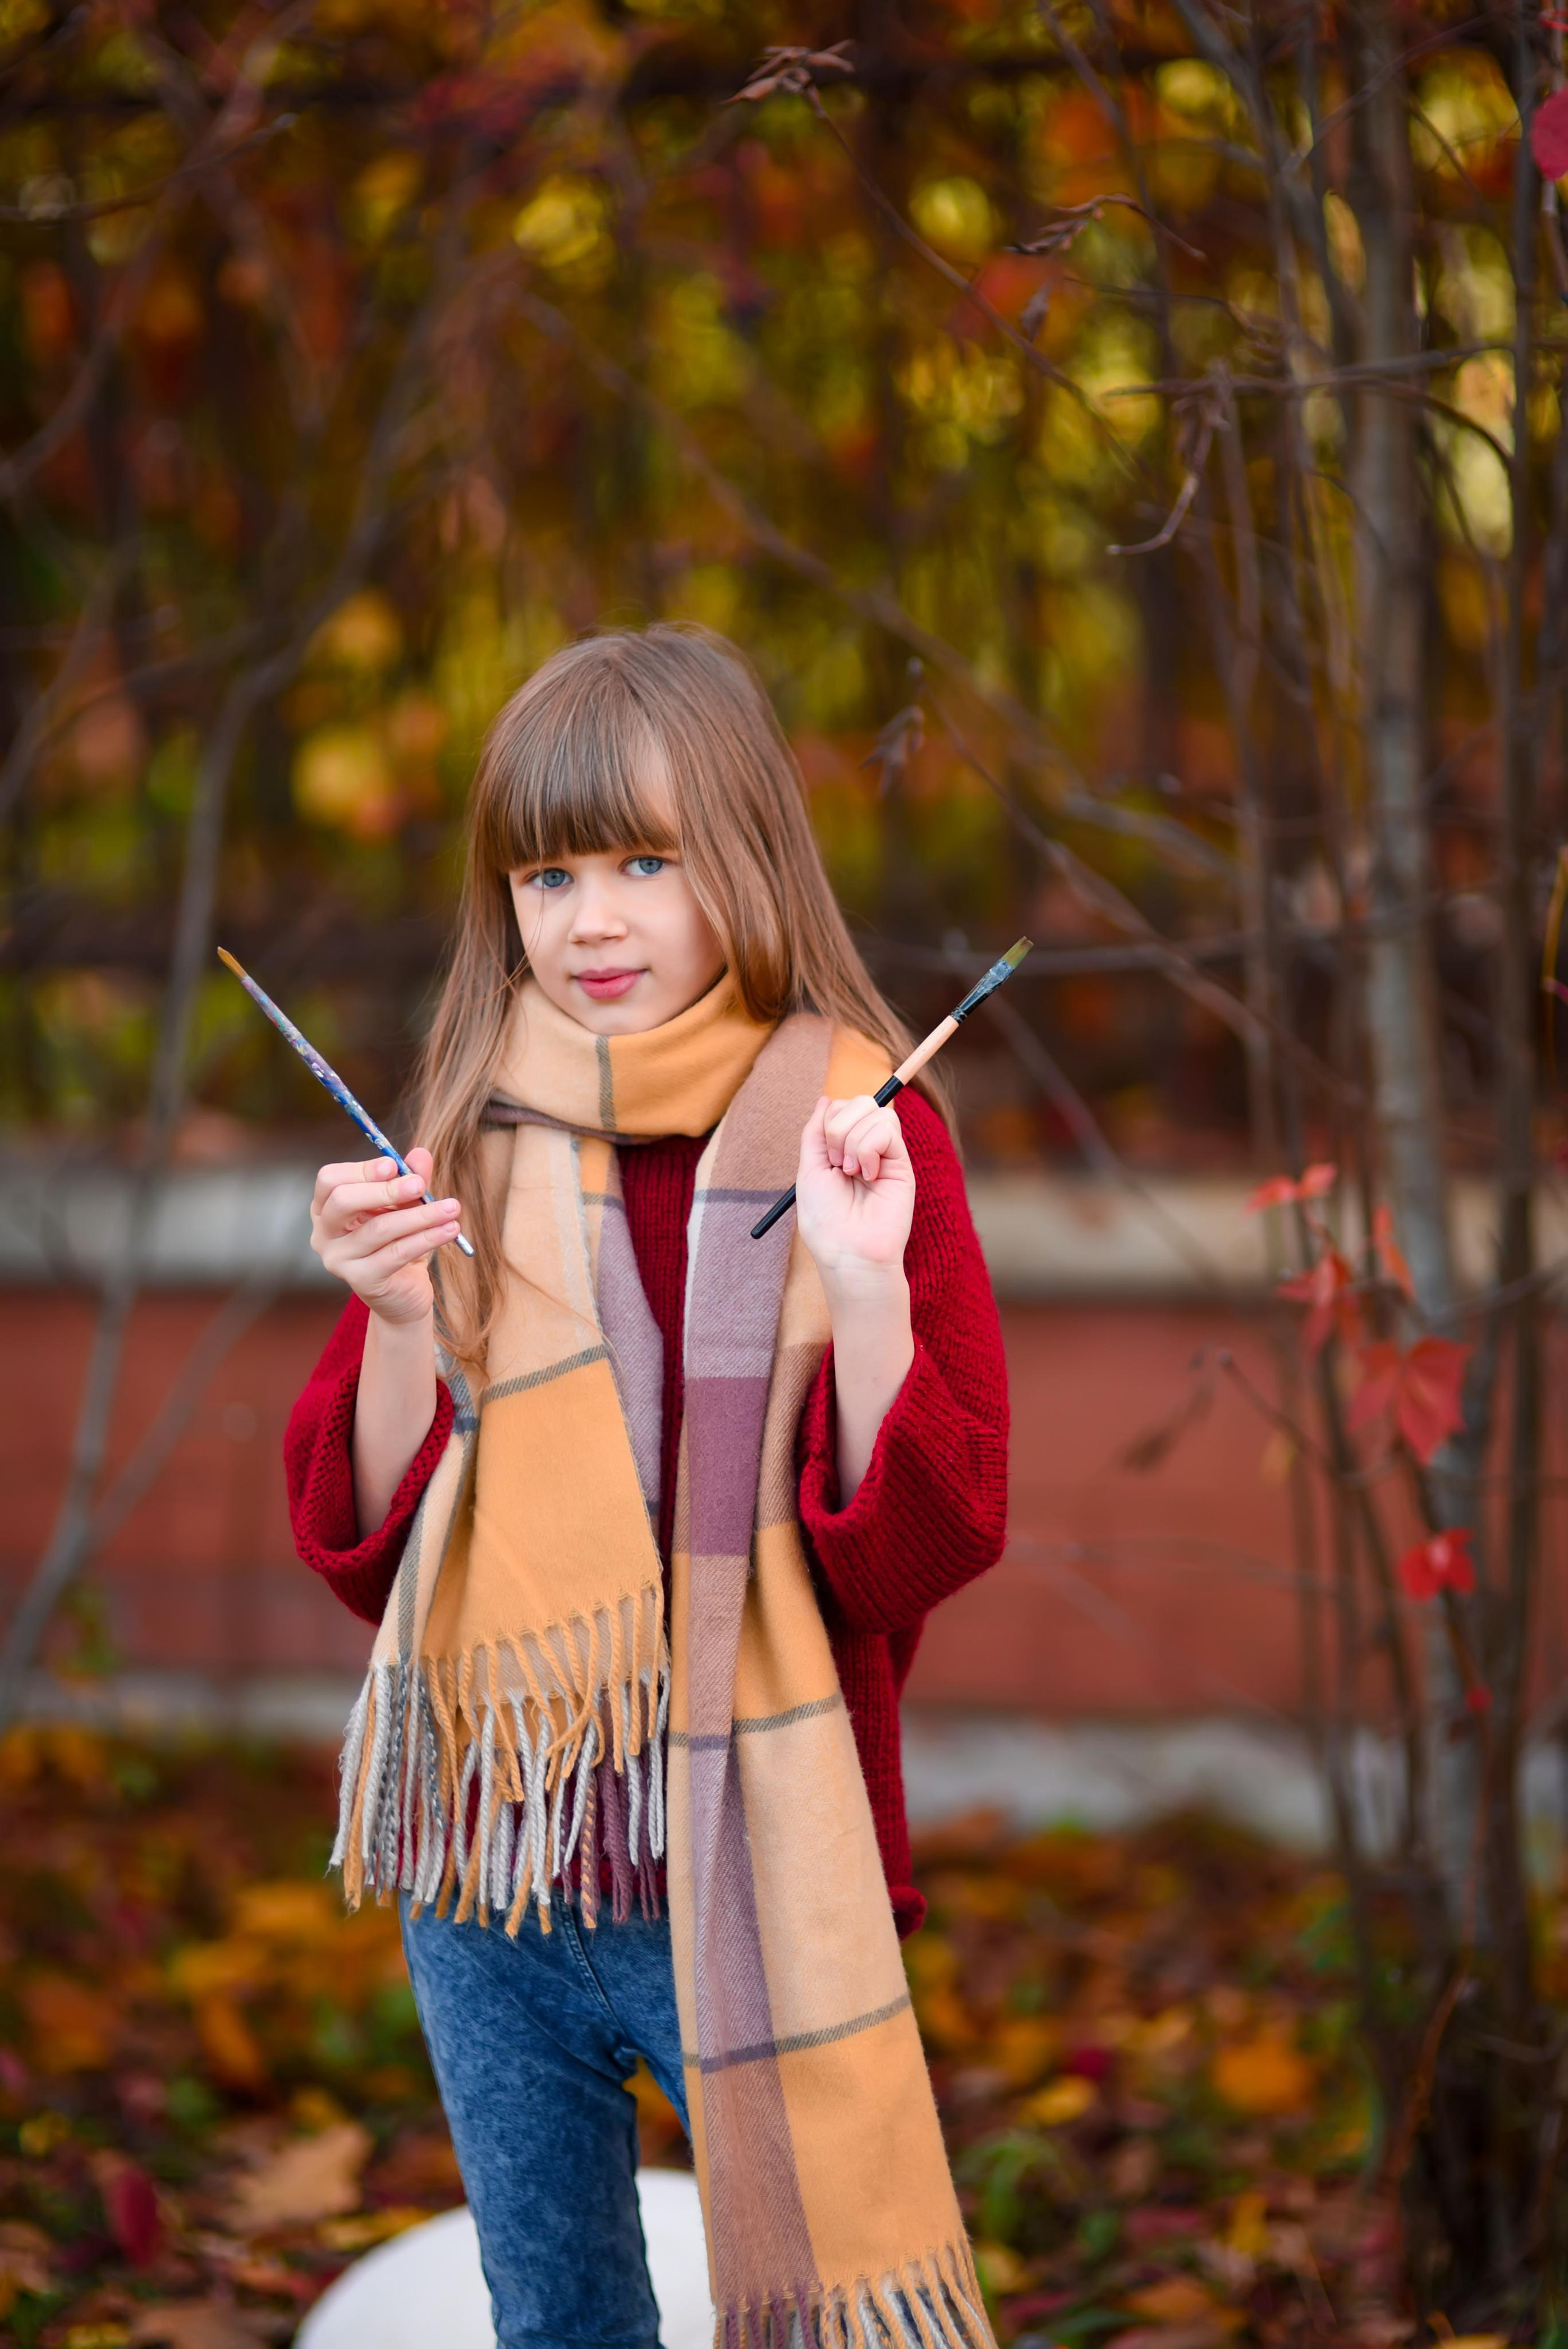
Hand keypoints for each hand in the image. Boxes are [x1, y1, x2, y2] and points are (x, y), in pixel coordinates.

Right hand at [310, 1149, 459, 1325]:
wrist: (404, 1292)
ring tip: (452, 1208)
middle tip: (420, 1185)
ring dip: (420, 1215)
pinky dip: (426, 1239)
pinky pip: (396, 1254)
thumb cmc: (399, 1241)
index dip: (362, 1170)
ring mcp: (338, 1260)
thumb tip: (421, 1154)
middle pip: (343, 1201)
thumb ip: (410, 1180)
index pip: (330, 1180)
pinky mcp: (361, 1281)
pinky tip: (450, 1229)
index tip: (394, 1165)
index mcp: (326, 1208)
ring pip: (378, 1229)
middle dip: (386, 1190)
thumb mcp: (406, 1206)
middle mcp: (324, 1234)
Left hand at [794, 1093, 915, 1289]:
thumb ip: (816, 1131)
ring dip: (853, 1141)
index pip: (840, 1106)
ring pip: (875, 1111)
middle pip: (859, 1102)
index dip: (829, 1121)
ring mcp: (886, 1155)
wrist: (848, 1251)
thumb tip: (826, 1099)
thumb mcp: (809, 1168)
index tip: (826, 1157)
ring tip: (852, 1174)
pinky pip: (887, 1128)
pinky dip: (869, 1149)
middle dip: (839, 1128)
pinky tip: (868, 1176)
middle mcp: (866, 1148)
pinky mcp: (902, 1163)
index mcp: (843, 1149)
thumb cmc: (826, 1219)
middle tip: (838, 1165)